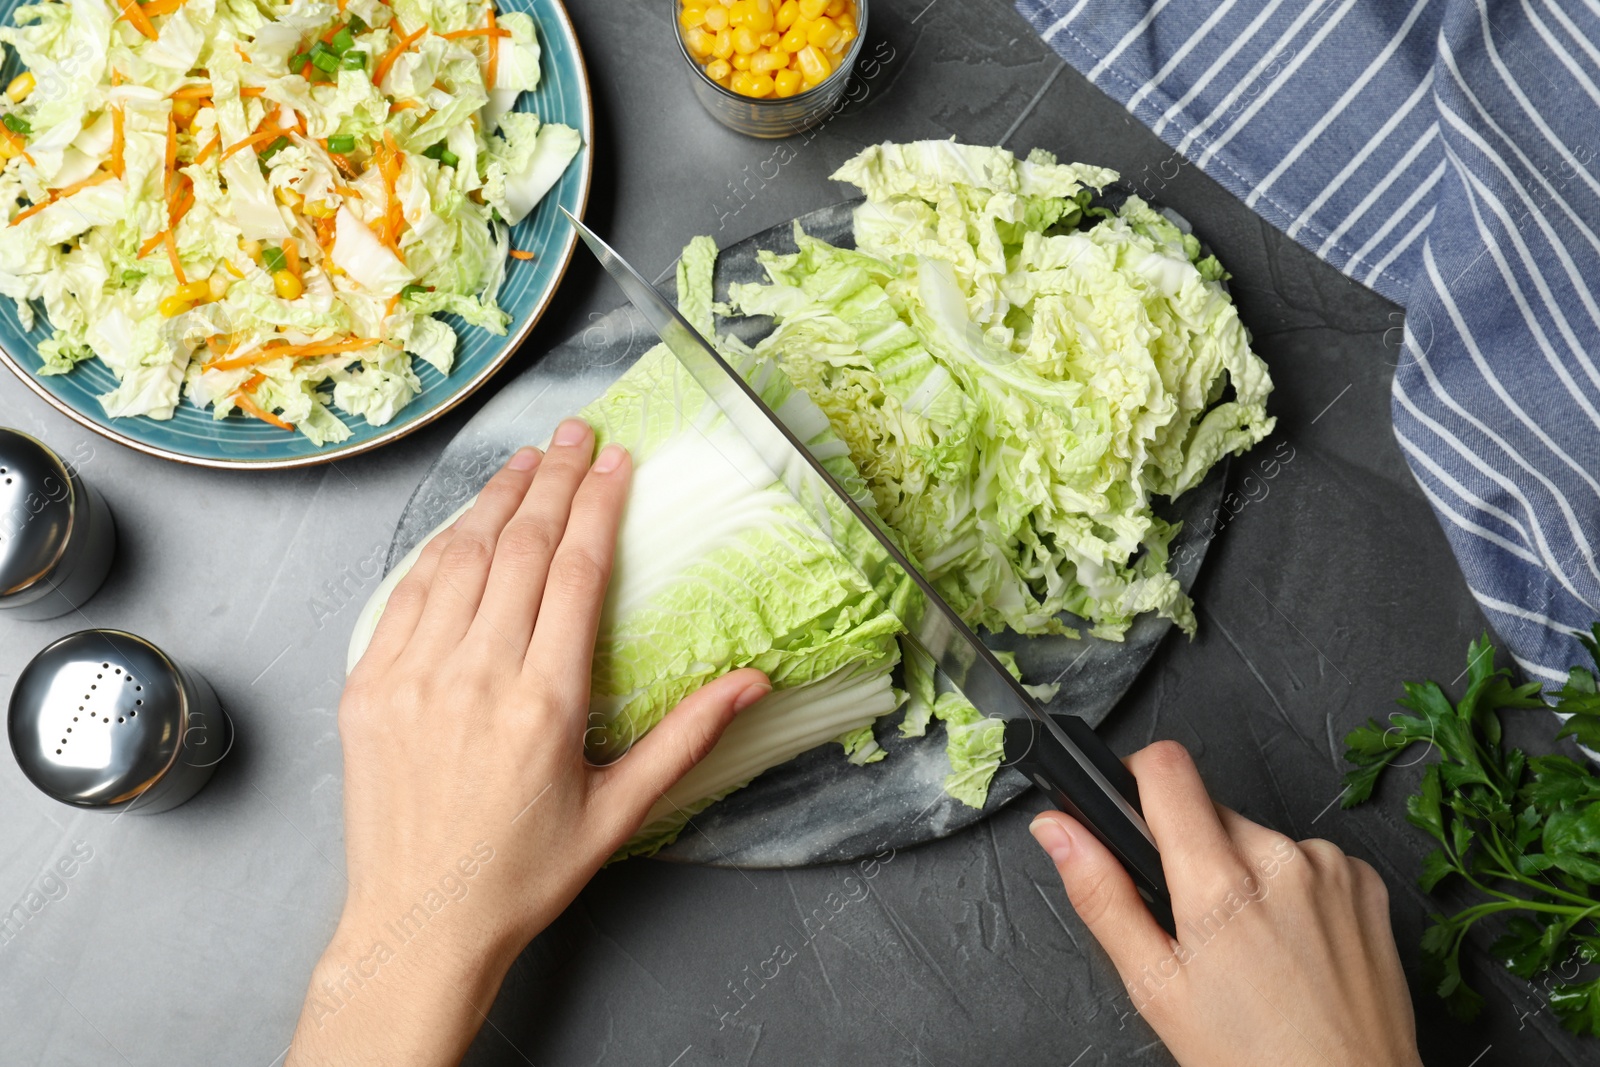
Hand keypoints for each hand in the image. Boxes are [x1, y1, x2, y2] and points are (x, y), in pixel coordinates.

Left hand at [288, 419, 769, 1066]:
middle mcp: (475, 677)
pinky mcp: (369, 686)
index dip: (599, 506)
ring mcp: (413, 677)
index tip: (616, 461)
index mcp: (544, 703)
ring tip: (526, 461)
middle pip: (520, 549)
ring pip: (459, 559)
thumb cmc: (524, 873)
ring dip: (495, 501)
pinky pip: (407, 594)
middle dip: (552, 480)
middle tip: (575, 433)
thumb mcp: (620, 812)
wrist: (418, 922)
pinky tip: (464, 526)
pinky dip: (440, 548)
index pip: (577, 573)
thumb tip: (754, 682)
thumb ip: (687, 737)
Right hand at [1030, 741, 1421, 1066]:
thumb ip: (1101, 895)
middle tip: (1197, 925)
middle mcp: (1280, 859)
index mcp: (1219, 883)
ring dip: (1243, 872)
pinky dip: (1291, 889)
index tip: (1135, 814)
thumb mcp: (1156, 987)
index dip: (1137, 780)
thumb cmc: (1252, 1059)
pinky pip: (1307, 858)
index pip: (1166, 768)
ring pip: (1256, 836)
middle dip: (1191, 851)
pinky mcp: (1365, 881)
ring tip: (1252, 947)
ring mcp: (1331, 867)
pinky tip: (1293, 946)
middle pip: (1208, 810)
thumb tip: (1057, 829)